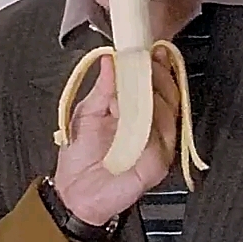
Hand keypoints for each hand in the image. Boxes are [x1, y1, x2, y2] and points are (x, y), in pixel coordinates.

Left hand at [51, 50, 179, 225]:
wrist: (74, 192)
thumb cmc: (80, 156)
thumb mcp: (87, 112)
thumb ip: (102, 88)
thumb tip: (109, 59)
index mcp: (140, 113)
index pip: (158, 86)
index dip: (157, 66)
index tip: (150, 49)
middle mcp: (154, 128)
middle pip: (168, 95)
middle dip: (155, 76)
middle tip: (141, 63)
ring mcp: (158, 147)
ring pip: (166, 112)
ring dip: (145, 96)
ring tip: (122, 92)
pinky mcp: (156, 164)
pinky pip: (157, 137)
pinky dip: (142, 122)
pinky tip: (124, 113)